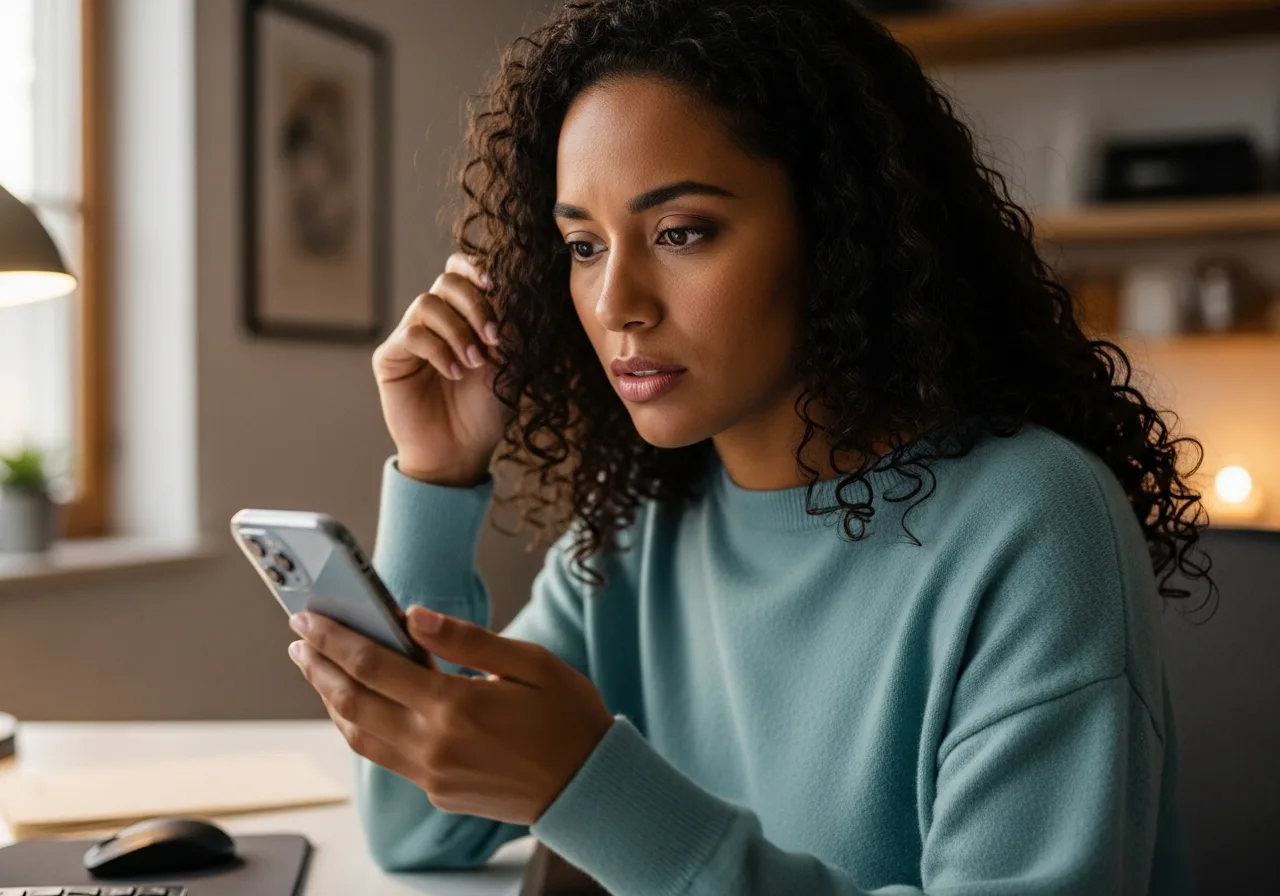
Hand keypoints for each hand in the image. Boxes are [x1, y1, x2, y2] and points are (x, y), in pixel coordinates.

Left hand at [287, 607, 614, 825]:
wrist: (589, 788)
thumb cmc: (568, 719)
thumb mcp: (530, 664)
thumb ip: (467, 641)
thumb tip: (415, 616)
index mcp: (455, 706)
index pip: (373, 665)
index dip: (335, 638)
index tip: (309, 617)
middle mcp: (433, 745)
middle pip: (352, 702)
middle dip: (319, 667)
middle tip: (300, 639)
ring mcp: (432, 774)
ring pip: (360, 736)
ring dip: (332, 700)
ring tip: (320, 671)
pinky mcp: (437, 791)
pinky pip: (386, 756)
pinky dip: (364, 727)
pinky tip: (365, 705)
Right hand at [372, 253, 511, 486]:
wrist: (461, 450)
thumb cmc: (486, 409)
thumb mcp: (509, 365)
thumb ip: (510, 328)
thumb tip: (510, 293)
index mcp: (463, 314)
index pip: (461, 271)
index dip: (477, 270)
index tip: (497, 288)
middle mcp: (435, 320)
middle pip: (447, 281)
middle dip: (475, 305)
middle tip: (493, 338)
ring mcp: (410, 336)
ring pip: (428, 304)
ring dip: (458, 331)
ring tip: (475, 363)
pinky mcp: (390, 357)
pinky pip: (412, 335)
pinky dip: (439, 350)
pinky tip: (455, 372)